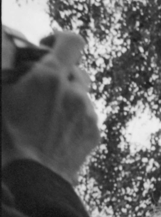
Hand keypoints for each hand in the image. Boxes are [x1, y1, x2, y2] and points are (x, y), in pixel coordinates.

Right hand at [1, 31, 99, 183]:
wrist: (34, 176)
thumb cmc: (9, 133)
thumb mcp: (0, 90)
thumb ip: (7, 60)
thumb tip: (10, 41)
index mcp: (51, 76)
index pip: (72, 42)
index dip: (60, 39)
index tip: (47, 47)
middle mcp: (76, 93)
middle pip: (78, 71)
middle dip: (61, 75)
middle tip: (41, 88)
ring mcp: (88, 115)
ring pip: (82, 96)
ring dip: (68, 98)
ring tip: (46, 115)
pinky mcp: (94, 135)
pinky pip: (87, 117)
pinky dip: (74, 117)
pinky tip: (56, 130)